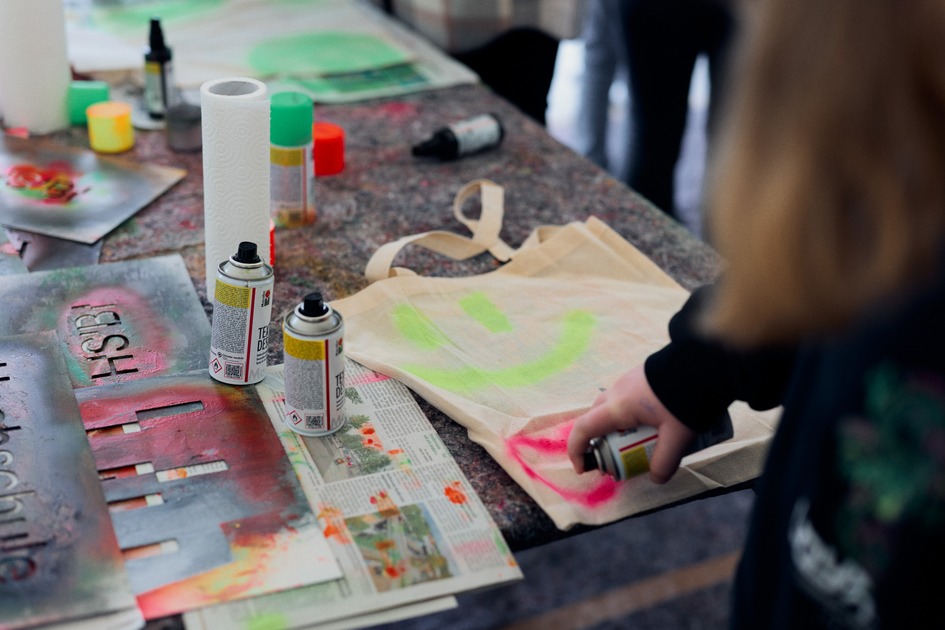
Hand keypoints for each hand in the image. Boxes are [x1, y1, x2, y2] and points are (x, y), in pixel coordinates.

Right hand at [567, 364, 695, 483]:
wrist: (702, 360)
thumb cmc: (686, 398)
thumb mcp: (678, 437)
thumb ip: (665, 461)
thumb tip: (656, 478)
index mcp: (618, 407)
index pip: (584, 429)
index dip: (577, 450)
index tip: (582, 468)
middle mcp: (616, 392)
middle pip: (595, 420)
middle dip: (599, 442)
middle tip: (615, 459)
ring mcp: (627, 381)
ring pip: (610, 409)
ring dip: (615, 428)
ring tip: (635, 442)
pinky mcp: (640, 376)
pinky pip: (623, 400)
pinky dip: (627, 417)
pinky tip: (649, 424)